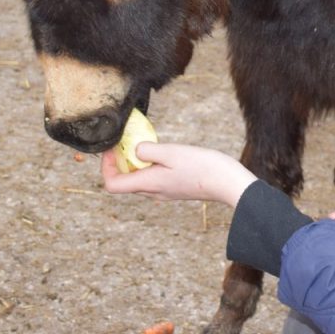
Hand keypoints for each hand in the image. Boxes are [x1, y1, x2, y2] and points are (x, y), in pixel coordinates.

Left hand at [100, 142, 257, 207]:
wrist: (227, 183)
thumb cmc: (202, 167)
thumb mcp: (172, 152)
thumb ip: (148, 150)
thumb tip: (134, 150)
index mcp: (148, 184)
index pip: (112, 184)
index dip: (106, 167)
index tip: (112, 149)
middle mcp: (154, 192)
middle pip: (125, 181)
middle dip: (121, 161)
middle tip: (128, 141)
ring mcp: (165, 192)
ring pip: (140, 179)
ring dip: (137, 162)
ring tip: (147, 144)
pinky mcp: (176, 188)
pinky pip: (154, 178)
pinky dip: (151, 165)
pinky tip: (165, 152)